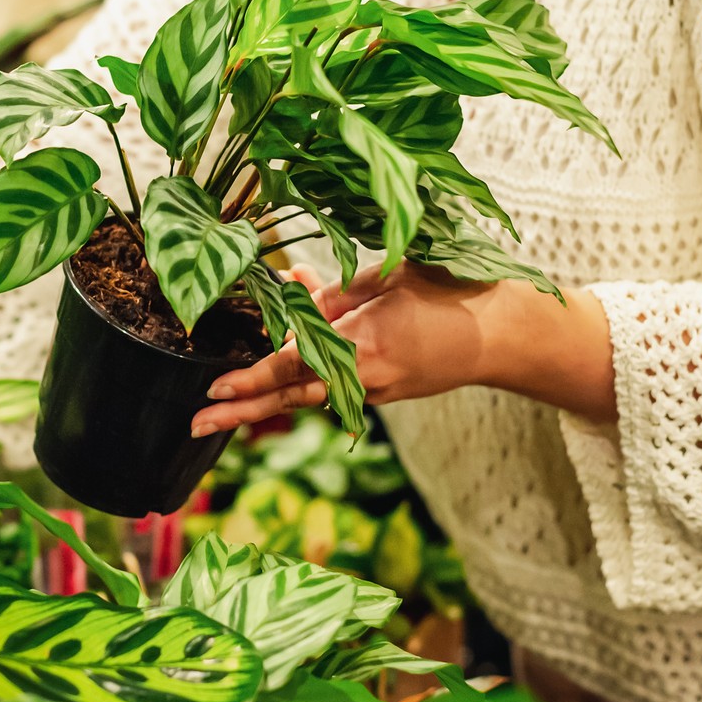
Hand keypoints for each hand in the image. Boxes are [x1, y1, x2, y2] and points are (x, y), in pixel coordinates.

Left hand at [190, 264, 616, 436]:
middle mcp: (365, 375)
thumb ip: (340, 291)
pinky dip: (304, 379)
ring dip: (263, 401)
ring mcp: (376, 390)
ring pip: (308, 395)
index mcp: (365, 342)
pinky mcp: (385, 393)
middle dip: (240, 410)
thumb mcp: (391, 278)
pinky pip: (334, 387)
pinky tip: (278, 371)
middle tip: (195, 423)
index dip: (252, 376)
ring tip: (218, 414)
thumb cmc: (451, 291)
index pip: (295, 363)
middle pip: (290, 394)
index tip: (214, 387)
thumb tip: (295, 288)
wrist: (505, 334)